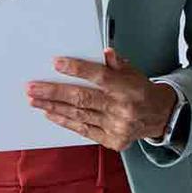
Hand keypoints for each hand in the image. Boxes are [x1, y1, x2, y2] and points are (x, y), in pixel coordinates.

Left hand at [27, 47, 176, 150]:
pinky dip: (65, 121)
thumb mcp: (133, 72)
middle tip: (32, 88)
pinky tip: (50, 113)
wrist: (159, 117)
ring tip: (34, 100)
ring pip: (79, 115)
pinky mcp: (111, 140)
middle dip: (53, 92)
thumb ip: (117, 64)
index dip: (76, 69)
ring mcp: (115, 127)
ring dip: (53, 107)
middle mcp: (121, 108)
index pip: (98, 76)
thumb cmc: (141, 91)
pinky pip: (83, 130)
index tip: (56, 63)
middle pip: (81, 98)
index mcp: (126, 88)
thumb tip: (105, 52)